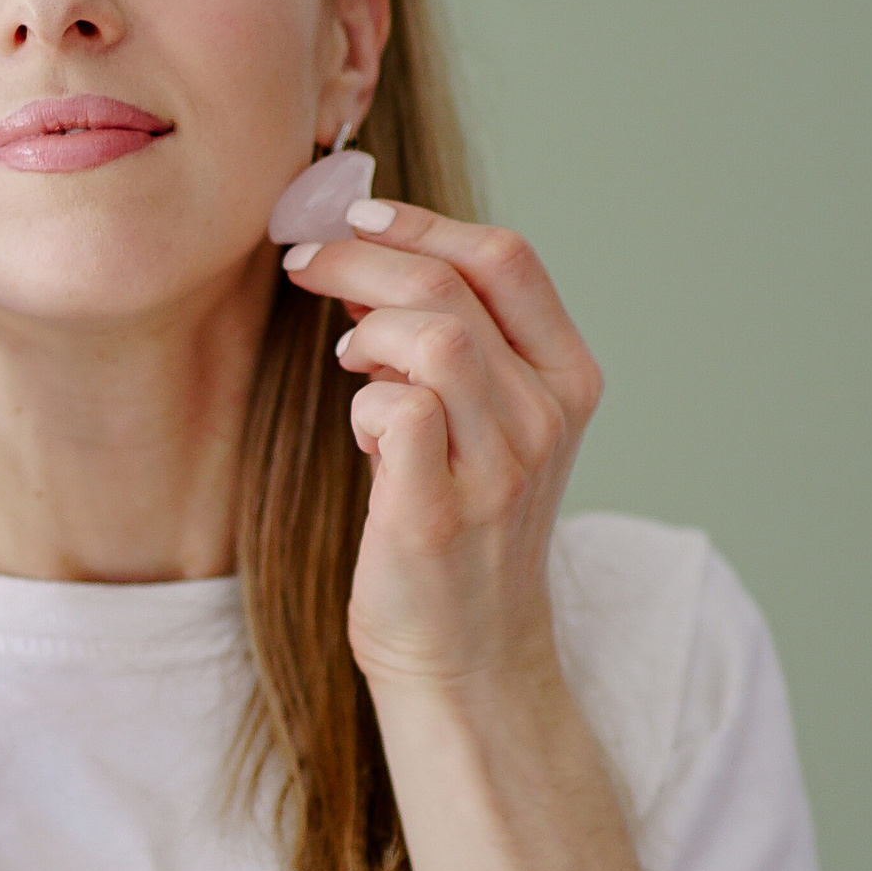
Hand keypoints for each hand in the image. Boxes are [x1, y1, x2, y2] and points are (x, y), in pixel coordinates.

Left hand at [280, 203, 602, 692]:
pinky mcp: (439, 514)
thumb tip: (371, 259)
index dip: (423, 223)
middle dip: (361, 258)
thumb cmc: (460, 524)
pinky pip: (395, 411)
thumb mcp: (484, 421)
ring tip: (348, 365)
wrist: (467, 652)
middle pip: (455, 284)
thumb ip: (455, 343)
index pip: (507, 259)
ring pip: (433, 336)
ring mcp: (500, 467)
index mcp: (567, 378)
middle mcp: (546, 416)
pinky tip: (362, 438)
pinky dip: (362, 406)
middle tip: (304, 264)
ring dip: (367, 331)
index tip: (356, 217)